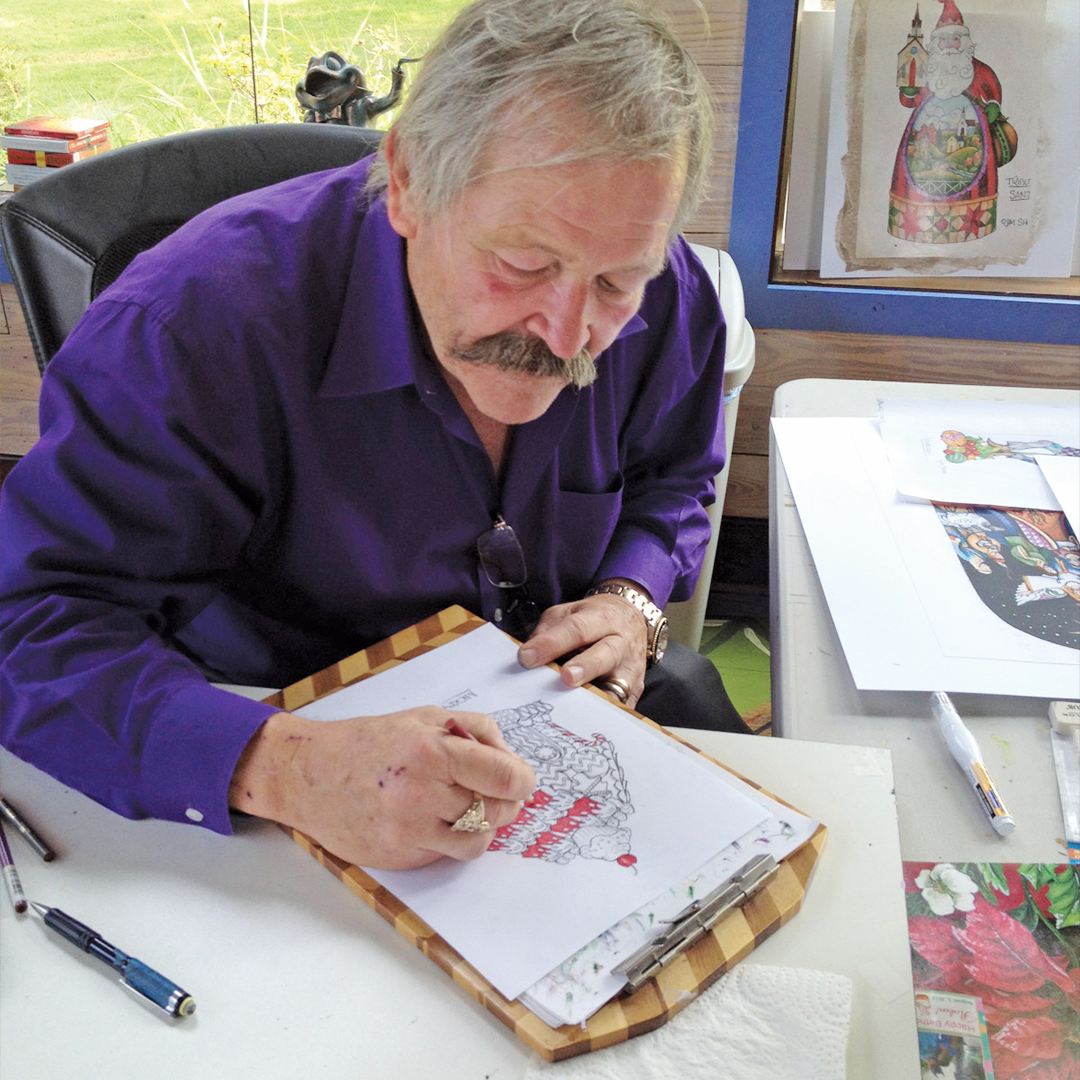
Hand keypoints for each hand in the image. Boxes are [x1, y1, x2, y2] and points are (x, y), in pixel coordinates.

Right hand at [229, 707, 535, 869]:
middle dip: (506, 802)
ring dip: (483, 826)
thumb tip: (510, 758)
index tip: (521, 779)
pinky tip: (437, 820)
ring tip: (469, 808)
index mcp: (432, 750)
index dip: (523, 780)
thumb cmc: (368, 741)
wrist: (307, 775)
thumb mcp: (423, 716)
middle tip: (497, 792)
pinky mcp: (399, 858)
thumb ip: (473, 730)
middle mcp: (422, 794)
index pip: (504, 776)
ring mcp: (409, 831)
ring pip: (477, 841)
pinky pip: (446, 856)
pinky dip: (452, 840)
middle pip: (496, 811)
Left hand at [517, 582, 648, 707]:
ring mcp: (631, 668)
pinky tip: (590, 721)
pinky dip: (608, 715)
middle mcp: (620, 642)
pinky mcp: (636, 689)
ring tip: (575, 707)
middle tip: (564, 678)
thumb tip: (527, 656)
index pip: (576, 629)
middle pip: (605, 655)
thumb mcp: (569, 612)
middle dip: (585, 667)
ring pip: (618, 685)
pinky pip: (623, 705)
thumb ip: (548, 631)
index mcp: (601, 618)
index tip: (527, 657)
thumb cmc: (595, 619)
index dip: (552, 644)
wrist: (630, 620)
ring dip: (597, 697)